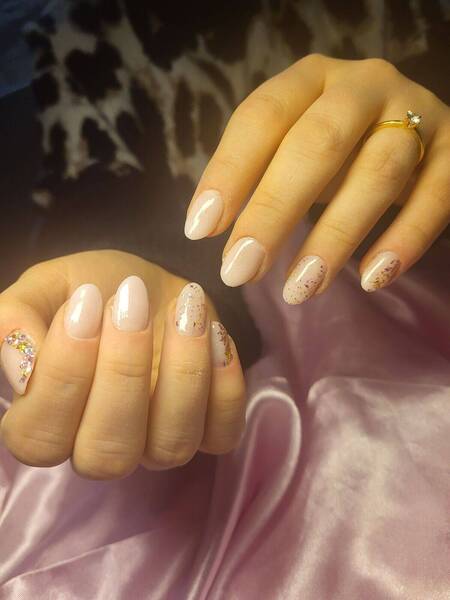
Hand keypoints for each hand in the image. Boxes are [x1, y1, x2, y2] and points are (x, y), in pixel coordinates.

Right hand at [0, 251, 244, 477]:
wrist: (148, 284)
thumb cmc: (92, 288)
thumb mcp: (49, 287)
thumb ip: (18, 318)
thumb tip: (21, 364)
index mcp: (51, 418)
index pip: (40, 437)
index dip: (61, 378)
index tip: (85, 305)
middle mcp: (102, 442)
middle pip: (106, 455)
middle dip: (121, 374)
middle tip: (129, 303)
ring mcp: (159, 443)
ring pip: (170, 448)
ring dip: (181, 375)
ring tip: (183, 311)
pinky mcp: (209, 429)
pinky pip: (222, 435)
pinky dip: (225, 387)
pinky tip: (215, 335)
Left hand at [184, 54, 449, 301]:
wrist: (413, 130)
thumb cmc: (335, 149)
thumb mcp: (290, 148)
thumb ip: (256, 177)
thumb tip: (210, 230)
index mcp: (310, 79)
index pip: (262, 117)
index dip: (230, 172)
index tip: (200, 231)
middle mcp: (364, 86)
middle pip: (317, 143)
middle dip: (274, 211)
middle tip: (241, 270)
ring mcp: (417, 114)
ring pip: (378, 173)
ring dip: (335, 236)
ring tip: (300, 290)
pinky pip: (435, 197)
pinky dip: (403, 241)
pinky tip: (372, 279)